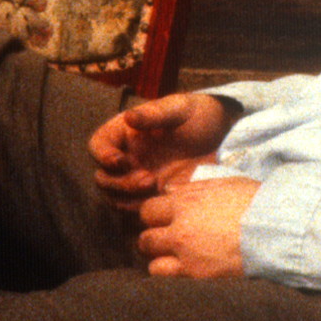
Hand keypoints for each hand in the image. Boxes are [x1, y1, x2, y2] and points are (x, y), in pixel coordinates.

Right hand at [89, 91, 236, 208]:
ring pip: (115, 198)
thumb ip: (153, 114)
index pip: (98, 145)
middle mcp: (125, 158)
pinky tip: (163, 201)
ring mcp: (136, 179)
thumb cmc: (196, 115)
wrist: (222, 138)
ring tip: (157, 189)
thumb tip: (128, 117)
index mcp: (123, 133)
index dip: (102, 155)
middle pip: (103, 178)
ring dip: (129, 199)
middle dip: (120, 183)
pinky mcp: (152, 197)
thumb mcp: (179, 109)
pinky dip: (142, 211)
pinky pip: (136, 210)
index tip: (119, 161)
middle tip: (148, 179)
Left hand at [135, 173, 258, 278]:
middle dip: (155, 241)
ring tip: (178, 263)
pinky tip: (187, 274)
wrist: (279, 230)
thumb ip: (193, 188)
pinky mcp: (198, 276)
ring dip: (162, 263)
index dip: (155, 217)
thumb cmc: (257, 203)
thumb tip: (168, 191)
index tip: (164, 222)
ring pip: (153, 264)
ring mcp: (187, 255)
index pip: (149, 211)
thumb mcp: (225, 184)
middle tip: (169, 244)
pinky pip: (170, 281)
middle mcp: (180, 229)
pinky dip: (174, 279)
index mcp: (185, 203)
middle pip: (146, 239)